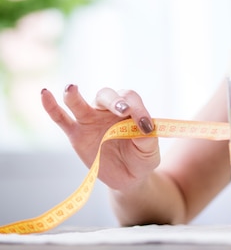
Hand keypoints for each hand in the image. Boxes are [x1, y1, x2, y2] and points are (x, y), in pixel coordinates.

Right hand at [41, 85, 159, 190]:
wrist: (128, 177)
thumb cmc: (141, 158)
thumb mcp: (150, 151)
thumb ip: (148, 139)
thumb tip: (143, 128)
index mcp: (129, 109)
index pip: (131, 99)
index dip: (138, 108)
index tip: (145, 125)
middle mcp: (109, 110)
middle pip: (107, 95)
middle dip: (114, 101)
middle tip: (123, 110)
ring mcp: (91, 121)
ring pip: (80, 104)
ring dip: (75, 96)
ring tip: (71, 88)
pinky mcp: (76, 134)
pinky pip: (61, 119)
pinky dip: (51, 107)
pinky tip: (44, 93)